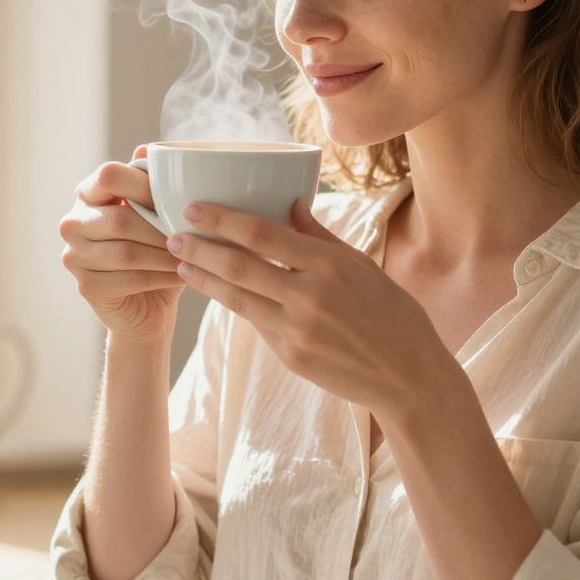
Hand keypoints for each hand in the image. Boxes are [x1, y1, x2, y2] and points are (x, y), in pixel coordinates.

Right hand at [59, 145, 186, 343]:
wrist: (147, 305)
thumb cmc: (154, 249)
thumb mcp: (156, 212)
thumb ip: (151, 183)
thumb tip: (146, 148)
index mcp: (87, 193)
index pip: (108, 175)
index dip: (144, 185)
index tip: (178, 199)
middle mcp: (72, 222)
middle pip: (120, 219)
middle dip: (162, 228)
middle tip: (194, 235)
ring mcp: (74, 256)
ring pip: (126, 252)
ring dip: (165, 255)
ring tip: (193, 255)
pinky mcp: (85, 286)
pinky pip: (128, 279)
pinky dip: (160, 277)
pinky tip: (181, 275)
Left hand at [167, 197, 449, 414]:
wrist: (408, 377)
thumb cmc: (392, 315)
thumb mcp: (363, 266)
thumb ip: (321, 237)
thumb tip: (291, 203)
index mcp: (329, 266)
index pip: (263, 235)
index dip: (222, 220)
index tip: (194, 207)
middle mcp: (309, 297)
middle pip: (239, 266)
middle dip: (200, 248)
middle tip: (172, 235)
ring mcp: (297, 331)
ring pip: (237, 298)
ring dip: (204, 279)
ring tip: (180, 263)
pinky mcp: (290, 356)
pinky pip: (255, 323)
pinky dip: (233, 304)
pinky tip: (215, 290)